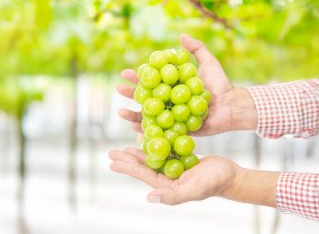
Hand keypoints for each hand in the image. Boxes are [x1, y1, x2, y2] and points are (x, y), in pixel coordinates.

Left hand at [108, 147, 238, 204]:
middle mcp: (167, 177)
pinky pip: (163, 152)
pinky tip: (146, 141)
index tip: (112, 162)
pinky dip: (153, 146)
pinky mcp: (180, 160)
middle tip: (111, 152)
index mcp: (167, 185)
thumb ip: (172, 196)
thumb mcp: (193, 189)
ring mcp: (173, 169)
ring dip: (136, 154)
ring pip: (151, 159)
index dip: (127, 168)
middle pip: (142, 167)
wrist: (229, 175)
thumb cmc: (213, 183)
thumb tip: (149, 197)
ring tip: (122, 149)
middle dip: (126, 160)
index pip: (143, 175)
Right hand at [116, 34, 256, 134]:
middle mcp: (169, 101)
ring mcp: (172, 116)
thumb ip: (196, 49)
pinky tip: (134, 129)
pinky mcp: (177, 129)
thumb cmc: (220, 84)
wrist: (232, 106)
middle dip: (131, 93)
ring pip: (149, 115)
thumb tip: (181, 36)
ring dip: (133, 114)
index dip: (138, 77)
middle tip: (119, 89)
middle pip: (146, 97)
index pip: (151, 80)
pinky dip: (147, 131)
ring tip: (121, 112)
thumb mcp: (208, 63)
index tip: (125, 73)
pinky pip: (160, 131)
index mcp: (173, 86)